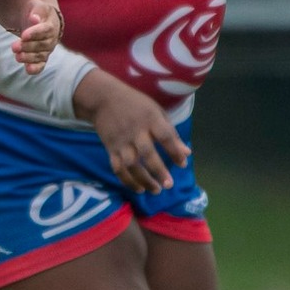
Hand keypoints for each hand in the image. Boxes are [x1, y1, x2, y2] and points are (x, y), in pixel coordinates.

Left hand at [11, 0, 62, 72]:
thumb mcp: (36, 7)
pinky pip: (41, 65)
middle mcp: (51, 39)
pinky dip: (36, 68)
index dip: (35, 33)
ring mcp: (47, 50)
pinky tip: (28, 70)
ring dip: (29, 57)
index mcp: (51, 25)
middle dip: (28, 47)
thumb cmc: (37, 12)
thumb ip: (36, 11)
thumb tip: (34, 18)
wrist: (41, 20)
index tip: (23, 35)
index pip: (45, 30)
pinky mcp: (42, 58)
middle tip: (14, 46)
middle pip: (42, 44)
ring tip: (17, 57)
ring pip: (40, 56)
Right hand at [74, 72, 189, 193]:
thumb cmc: (135, 104)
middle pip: (147, 154)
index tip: (182, 164)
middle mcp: (135, 132)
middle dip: (158, 171)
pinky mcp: (110, 149)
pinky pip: (117, 168)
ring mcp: (121, 142)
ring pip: (131, 165)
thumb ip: (171, 133)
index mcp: (150, 119)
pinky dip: (127, 180)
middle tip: (169, 185)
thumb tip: (186, 153)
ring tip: (156, 190)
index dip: (174, 151)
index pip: (165, 136)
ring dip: (143, 180)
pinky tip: (138, 189)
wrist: (103, 99)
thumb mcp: (156, 111)